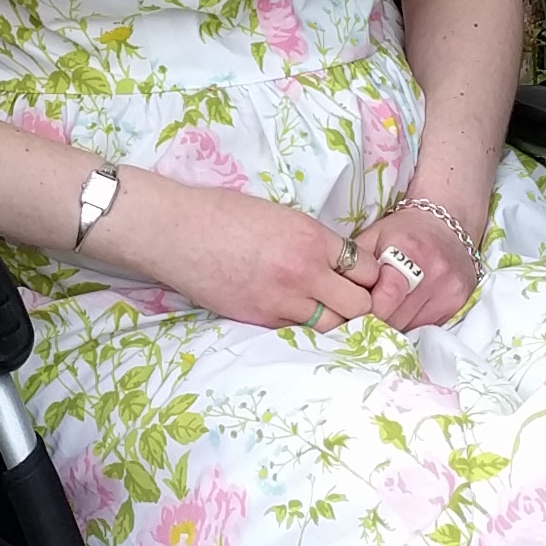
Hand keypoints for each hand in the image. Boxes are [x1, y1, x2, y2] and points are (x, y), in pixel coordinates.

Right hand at [95, 175, 387, 332]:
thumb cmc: (224, 214)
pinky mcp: (260, 319)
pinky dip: (303, 327)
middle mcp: (304, 271)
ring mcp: (282, 300)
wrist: (177, 232)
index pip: (367, 269)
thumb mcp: (281, 215)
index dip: (368, 276)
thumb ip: (313, 240)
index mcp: (312, 238)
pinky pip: (298, 331)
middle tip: (351, 302)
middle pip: (359, 305)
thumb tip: (337, 261)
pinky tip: (296, 317)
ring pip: (332, 326)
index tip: (360, 278)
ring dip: (334, 321)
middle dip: (360, 305)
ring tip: (326, 313)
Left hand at [350, 194, 479, 331]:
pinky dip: (410, 323)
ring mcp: (449, 290)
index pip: (382, 300)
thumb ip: (353, 265)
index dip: (362, 311)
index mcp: (408, 250)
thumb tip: (333, 299)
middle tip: (361, 317)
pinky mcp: (458, 303)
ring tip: (383, 312)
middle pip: (395, 318)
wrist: (449, 223)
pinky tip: (403, 310)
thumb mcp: (373, 237)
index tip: (351, 312)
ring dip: (392, 324)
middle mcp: (433, 272)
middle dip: (375, 320)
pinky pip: (426, 326)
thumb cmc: (404, 231)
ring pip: (410, 327)